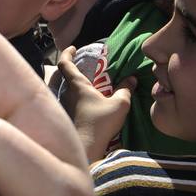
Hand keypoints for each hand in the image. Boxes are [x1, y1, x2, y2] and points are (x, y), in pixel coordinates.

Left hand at [50, 45, 134, 162]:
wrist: (87, 148)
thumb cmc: (100, 123)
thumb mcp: (119, 105)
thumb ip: (125, 90)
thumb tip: (131, 79)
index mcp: (77, 86)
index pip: (64, 64)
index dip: (67, 53)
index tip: (73, 47)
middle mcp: (68, 94)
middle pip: (65, 76)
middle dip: (73, 68)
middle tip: (85, 64)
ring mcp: (67, 106)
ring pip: (68, 90)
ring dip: (78, 84)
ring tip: (92, 83)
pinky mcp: (70, 117)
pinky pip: (73, 101)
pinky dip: (80, 97)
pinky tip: (92, 102)